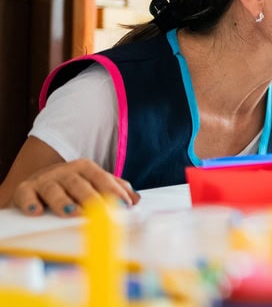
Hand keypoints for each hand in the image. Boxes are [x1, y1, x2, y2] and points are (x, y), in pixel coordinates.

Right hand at [11, 158, 139, 216]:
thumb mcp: (92, 184)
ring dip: (64, 201)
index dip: (114, 191)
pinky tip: (36, 212)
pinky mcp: (25, 190)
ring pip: (54, 190)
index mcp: (85, 168)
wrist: (36, 184)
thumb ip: (114, 189)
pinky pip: (26, 195)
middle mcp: (64, 171)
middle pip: (79, 183)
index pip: (102, 178)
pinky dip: (30, 203)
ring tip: (73, 213)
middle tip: (102, 212)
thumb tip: (136, 199)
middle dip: (91, 198)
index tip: (125, 205)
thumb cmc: (71, 186)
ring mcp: (44, 180)